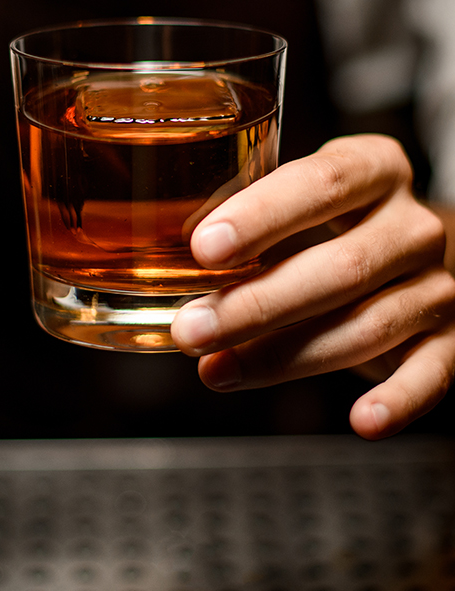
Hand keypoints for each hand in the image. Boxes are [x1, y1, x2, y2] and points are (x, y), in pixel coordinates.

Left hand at [171, 135, 454, 439]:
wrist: (407, 259)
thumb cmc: (332, 227)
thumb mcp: (296, 205)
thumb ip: (249, 222)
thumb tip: (165, 260)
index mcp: (374, 169)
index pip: (322, 183)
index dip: (262, 216)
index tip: (204, 248)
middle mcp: (412, 225)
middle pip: (343, 265)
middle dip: (258, 304)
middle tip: (192, 329)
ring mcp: (436, 284)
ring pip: (368, 325)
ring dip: (287, 357)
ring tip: (218, 370)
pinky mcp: (449, 340)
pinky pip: (432, 374)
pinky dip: (399, 400)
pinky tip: (364, 421)